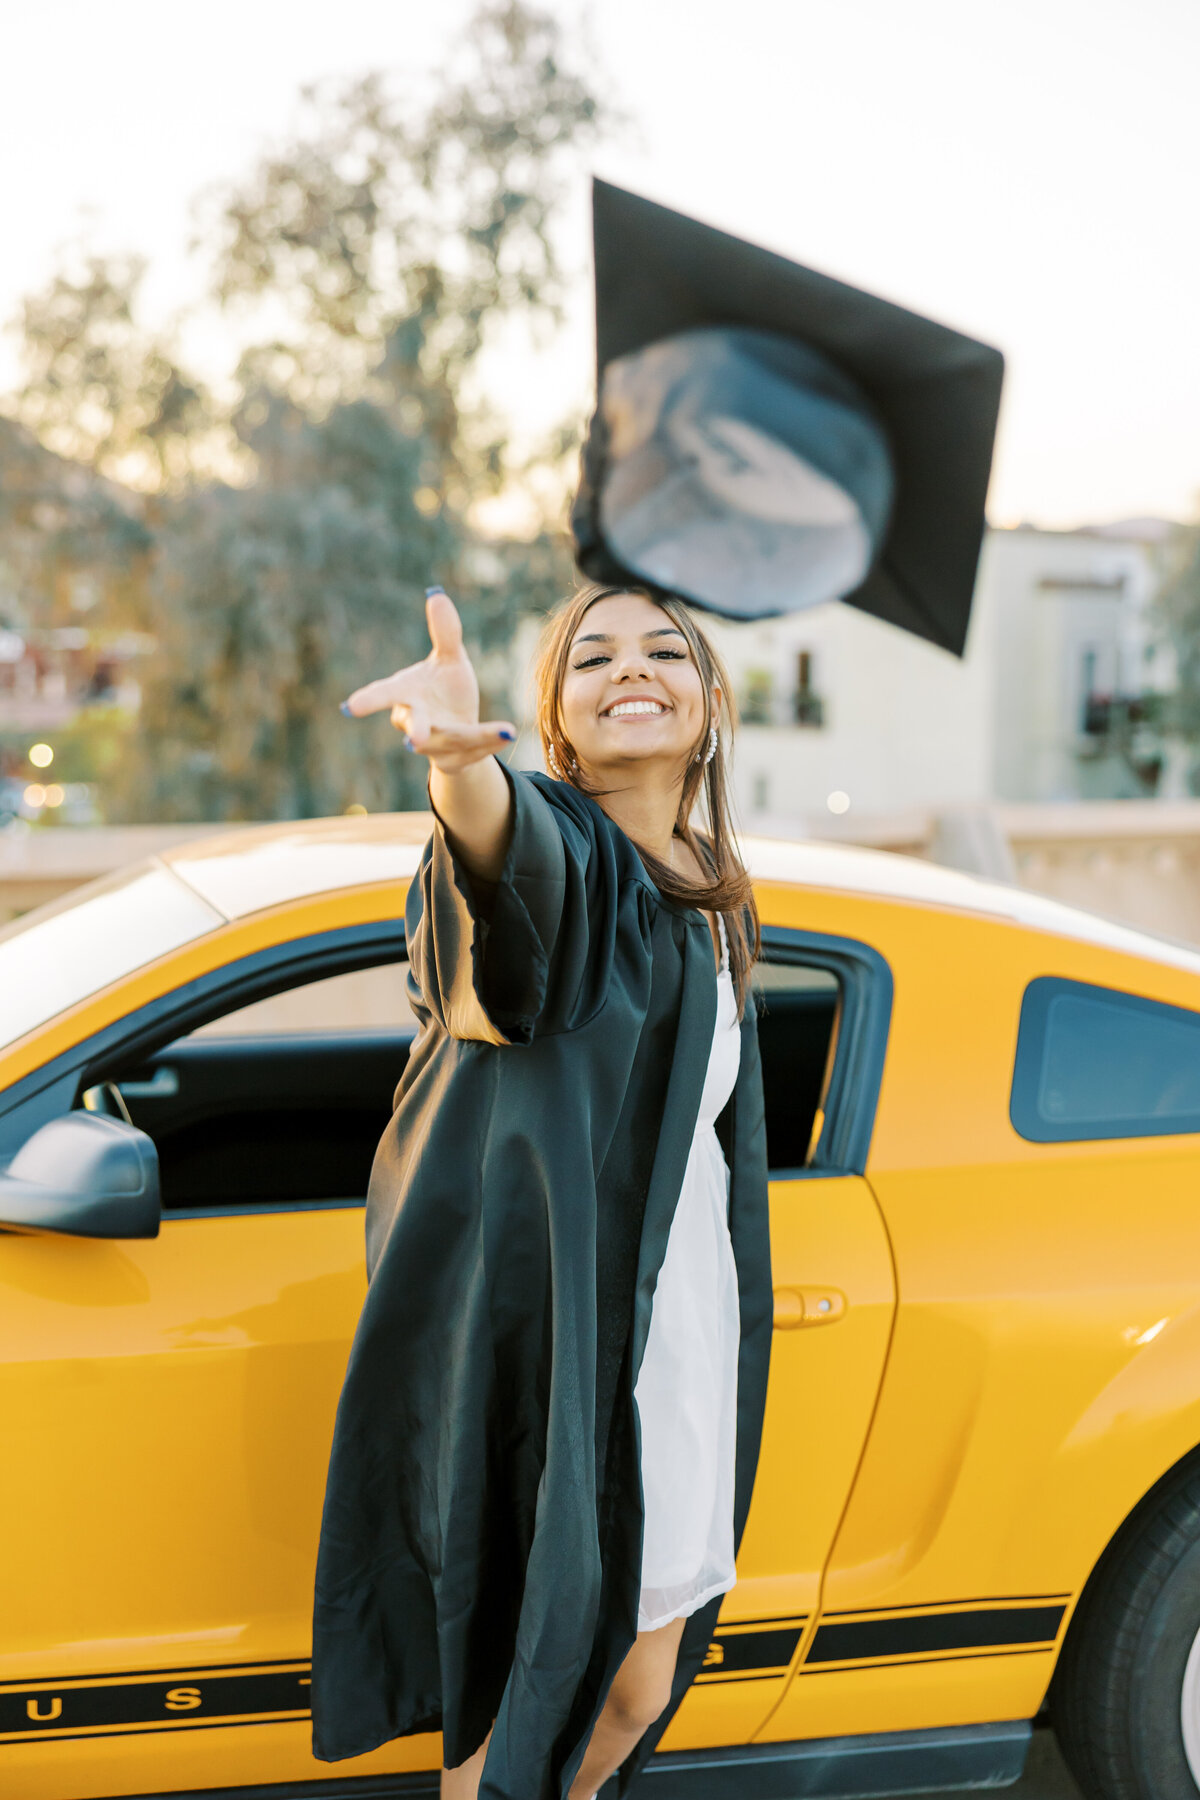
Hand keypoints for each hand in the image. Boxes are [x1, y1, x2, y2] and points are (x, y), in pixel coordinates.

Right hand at [341, 589, 516, 771]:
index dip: (369, 700)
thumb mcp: (449, 659)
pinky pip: (473, 752)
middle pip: (414, 727)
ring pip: (450, 741)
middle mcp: (416, 722)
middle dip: (417, 731)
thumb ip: (445, 633)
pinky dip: (490, 742)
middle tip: (414, 740)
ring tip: (501, 731)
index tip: (350, 708)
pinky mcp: (454, 760)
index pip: (385, 695)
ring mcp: (434, 745)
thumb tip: (436, 595)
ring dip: (472, 736)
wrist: (461, 731)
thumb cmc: (446, 690)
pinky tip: (508, 733)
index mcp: (406, 695)